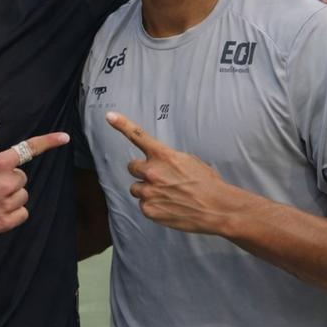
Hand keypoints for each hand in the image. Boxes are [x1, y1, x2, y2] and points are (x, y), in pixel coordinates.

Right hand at [0, 132, 68, 237]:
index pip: (26, 150)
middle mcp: (5, 183)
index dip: (48, 142)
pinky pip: (22, 212)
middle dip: (9, 179)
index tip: (64, 137)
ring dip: (11, 195)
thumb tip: (8, 164)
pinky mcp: (5, 222)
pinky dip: (13, 211)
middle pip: (21, 177)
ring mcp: (6, 204)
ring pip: (23, 195)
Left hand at [106, 112, 247, 235]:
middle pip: (133, 167)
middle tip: (159, 179)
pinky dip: (153, 207)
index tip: (110, 116)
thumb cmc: (207, 183)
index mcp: (163, 155)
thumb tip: (159, 163)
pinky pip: (144, 206)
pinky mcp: (149, 210)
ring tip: (167, 195)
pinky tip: (169, 207)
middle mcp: (152, 172)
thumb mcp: (189, 161)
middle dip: (143, 172)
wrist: (216, 208)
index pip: (138, 136)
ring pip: (137, 189)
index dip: (122, 124)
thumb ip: (168, 159)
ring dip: (147, 190)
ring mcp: (148, 192)